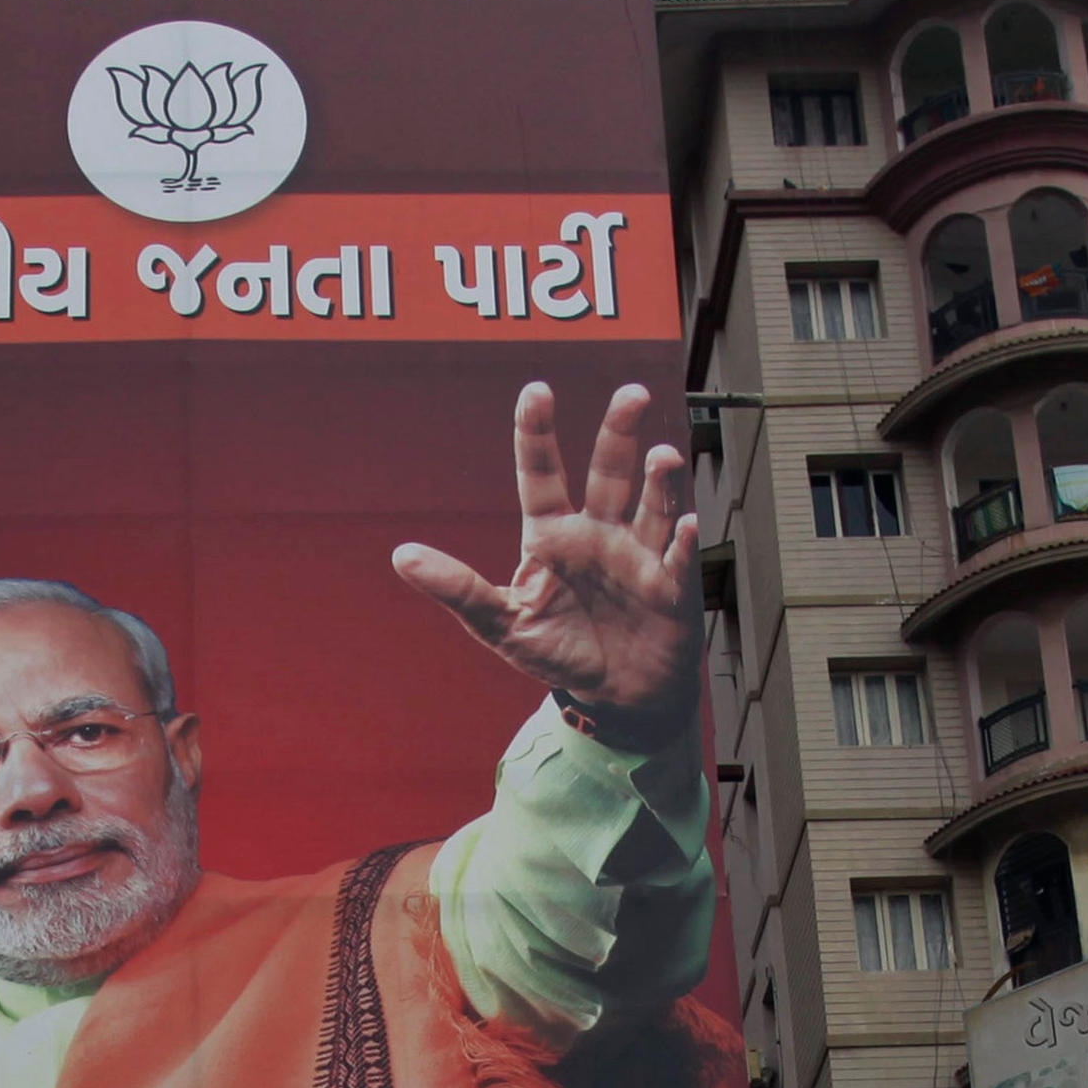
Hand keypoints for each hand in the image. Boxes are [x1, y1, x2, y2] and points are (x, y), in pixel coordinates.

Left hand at [391, 381, 698, 737]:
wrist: (617, 696)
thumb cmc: (561, 652)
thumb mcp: (500, 624)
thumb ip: (458, 588)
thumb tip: (402, 557)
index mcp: (552, 535)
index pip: (540, 474)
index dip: (537, 433)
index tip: (537, 391)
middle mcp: (598, 533)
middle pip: (609, 470)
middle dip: (619, 431)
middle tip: (631, 396)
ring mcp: (638, 554)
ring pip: (651, 504)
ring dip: (660, 480)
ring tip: (662, 457)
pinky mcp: (671, 584)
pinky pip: (678, 556)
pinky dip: (684, 540)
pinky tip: (686, 524)